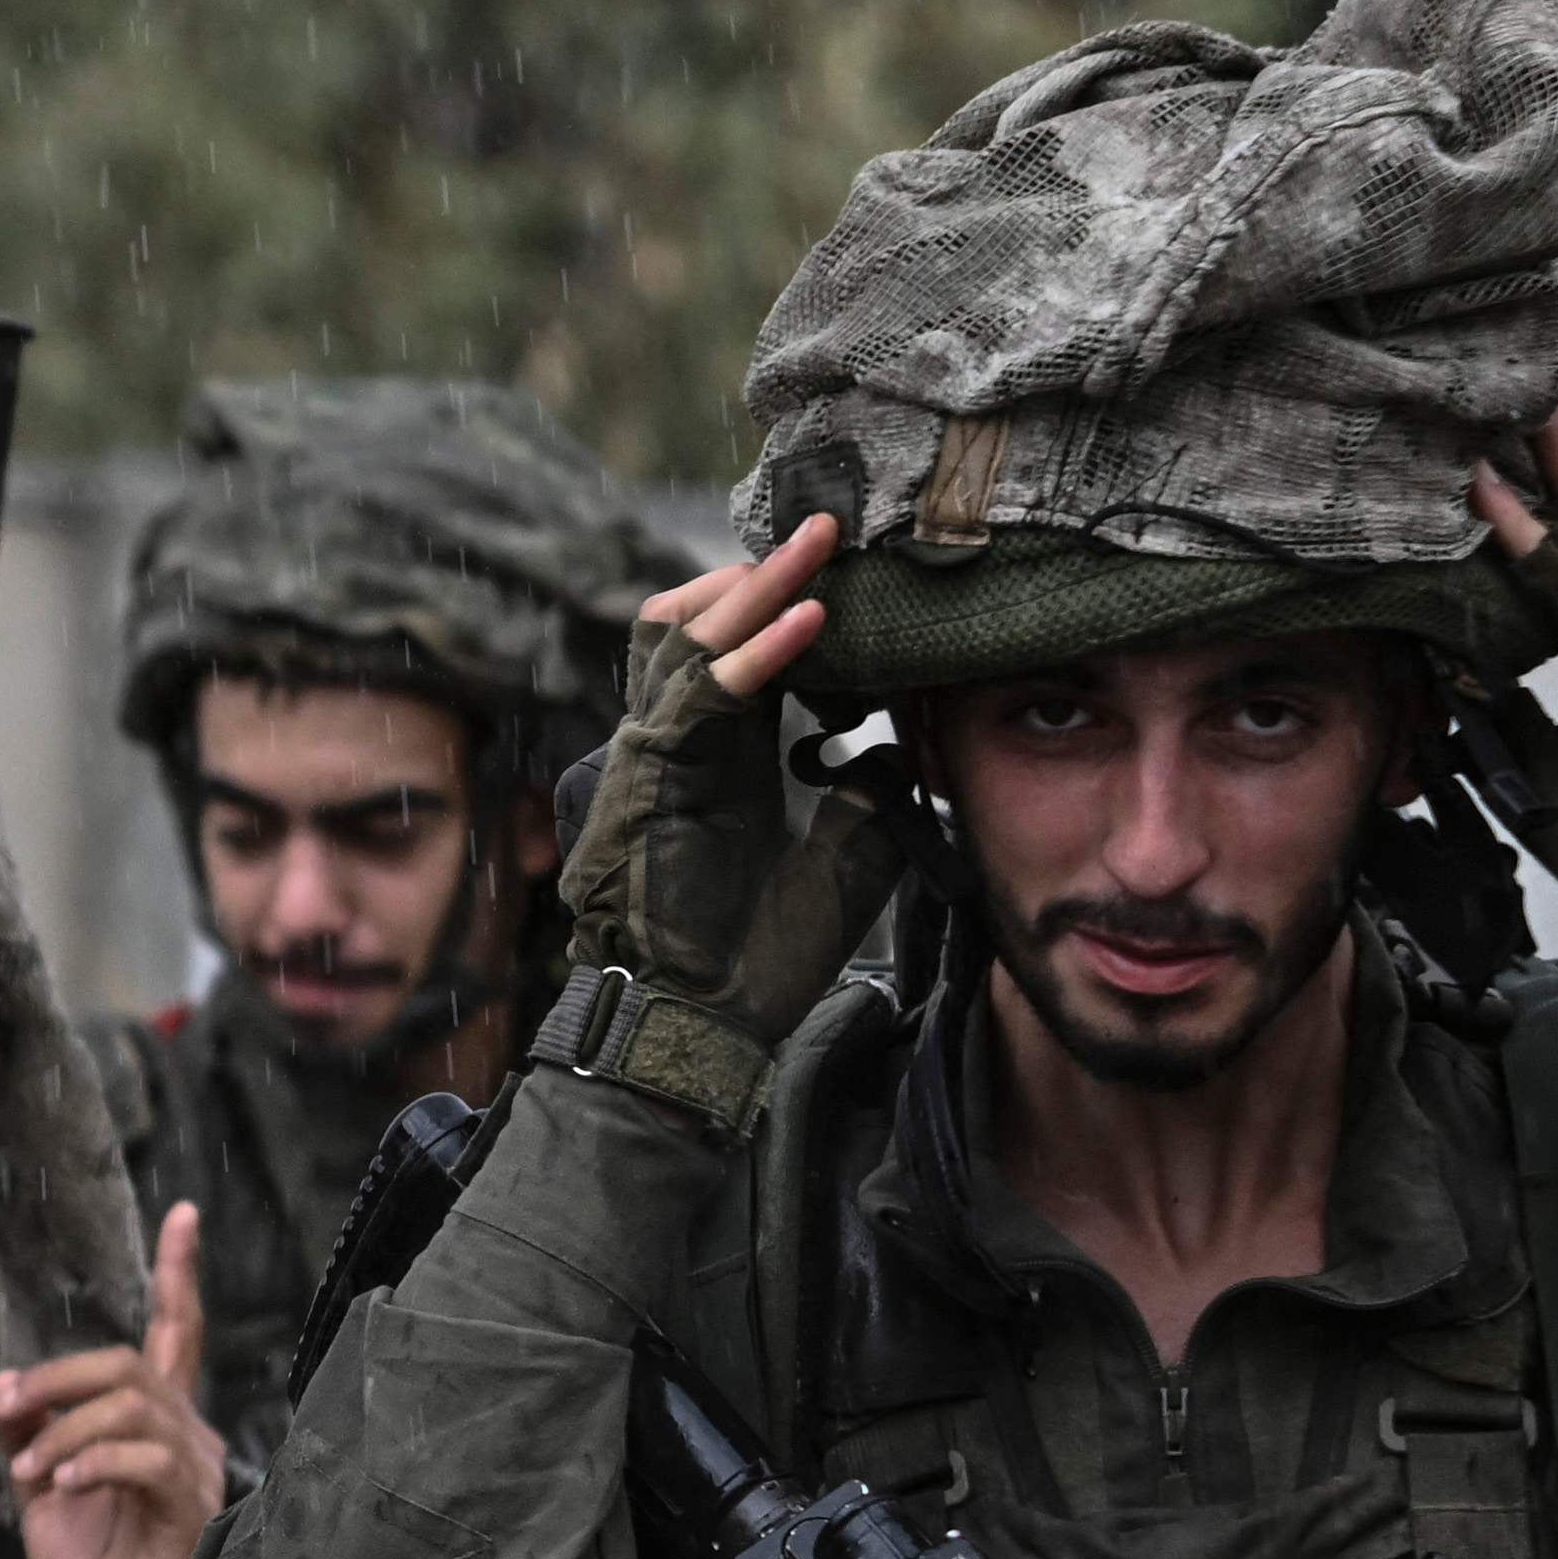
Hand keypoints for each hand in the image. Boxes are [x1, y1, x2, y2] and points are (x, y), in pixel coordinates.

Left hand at [0, 1204, 220, 1558]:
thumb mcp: (42, 1495)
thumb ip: (28, 1434)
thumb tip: (6, 1387)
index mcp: (156, 1427)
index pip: (174, 1336)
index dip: (179, 1275)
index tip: (183, 1213)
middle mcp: (186, 1441)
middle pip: (130, 1362)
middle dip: (58, 1373)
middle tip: (6, 1402)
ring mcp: (194, 1476)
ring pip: (133, 1405)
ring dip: (62, 1428)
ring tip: (29, 1473)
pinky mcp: (190, 1516)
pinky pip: (145, 1459)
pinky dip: (89, 1461)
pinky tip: (59, 1488)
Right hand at [568, 514, 888, 1053]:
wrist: (700, 1029)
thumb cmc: (757, 960)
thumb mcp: (845, 859)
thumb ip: (870, 793)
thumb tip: (907, 739)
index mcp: (718, 760)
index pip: (739, 649)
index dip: (784, 602)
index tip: (850, 565)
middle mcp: (680, 745)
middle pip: (695, 620)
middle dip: (759, 571)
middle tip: (829, 530)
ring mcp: (656, 755)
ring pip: (683, 635)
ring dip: (752, 587)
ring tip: (817, 550)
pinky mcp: (650, 776)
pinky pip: (699, 694)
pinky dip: (757, 653)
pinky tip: (814, 621)